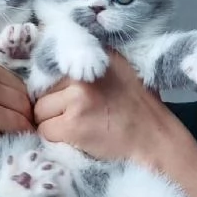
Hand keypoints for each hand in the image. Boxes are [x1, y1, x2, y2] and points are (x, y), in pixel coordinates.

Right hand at [0, 51, 33, 164]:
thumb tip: (17, 76)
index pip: (7, 72)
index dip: (9, 92)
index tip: (2, 107)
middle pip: (19, 87)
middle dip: (18, 106)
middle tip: (9, 123)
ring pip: (22, 104)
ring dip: (21, 119)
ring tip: (10, 131)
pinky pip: (18, 121)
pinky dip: (21, 132)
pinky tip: (12, 138)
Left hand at [34, 51, 196, 196]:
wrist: (156, 141)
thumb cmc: (138, 111)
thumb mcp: (118, 72)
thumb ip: (91, 64)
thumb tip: (51, 61)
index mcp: (96, 54)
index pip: (52, 68)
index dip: (58, 89)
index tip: (69, 100)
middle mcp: (86, 71)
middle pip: (43, 91)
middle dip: (54, 106)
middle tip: (79, 117)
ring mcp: (78, 97)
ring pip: (40, 111)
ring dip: (53, 122)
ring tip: (79, 128)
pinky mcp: (73, 124)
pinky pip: (45, 130)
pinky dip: (56, 139)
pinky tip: (78, 139)